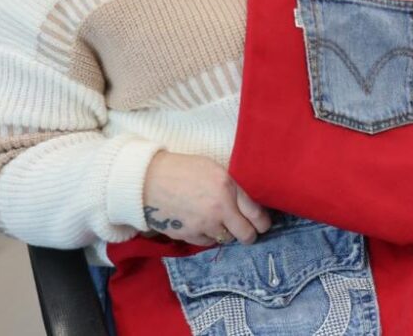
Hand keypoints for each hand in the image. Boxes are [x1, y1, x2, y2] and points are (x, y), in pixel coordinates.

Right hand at [141, 151, 271, 246]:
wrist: (147, 181)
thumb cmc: (183, 170)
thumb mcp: (215, 169)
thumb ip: (233, 186)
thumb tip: (251, 202)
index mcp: (228, 187)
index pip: (258, 214)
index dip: (264, 222)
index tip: (264, 224)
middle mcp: (219, 209)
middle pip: (247, 235)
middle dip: (250, 234)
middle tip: (248, 230)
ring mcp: (203, 224)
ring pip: (227, 239)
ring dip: (226, 233)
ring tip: (219, 221)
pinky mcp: (188, 236)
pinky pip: (207, 242)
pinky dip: (208, 236)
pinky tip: (203, 224)